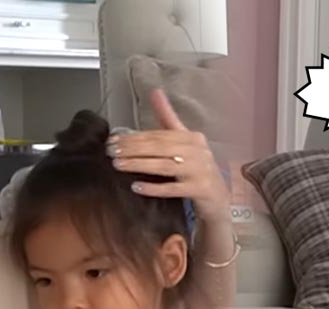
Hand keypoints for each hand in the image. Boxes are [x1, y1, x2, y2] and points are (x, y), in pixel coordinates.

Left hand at [108, 89, 230, 223]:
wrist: (218, 196)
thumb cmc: (196, 166)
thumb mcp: (184, 140)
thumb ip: (168, 117)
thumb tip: (155, 91)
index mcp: (191, 137)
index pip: (159, 135)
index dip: (135, 136)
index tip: (114, 139)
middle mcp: (198, 151)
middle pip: (160, 148)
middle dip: (133, 149)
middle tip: (111, 151)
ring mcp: (199, 171)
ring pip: (165, 166)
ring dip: (139, 164)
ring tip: (118, 165)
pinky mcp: (199, 189)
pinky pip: (173, 189)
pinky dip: (154, 188)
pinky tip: (136, 186)